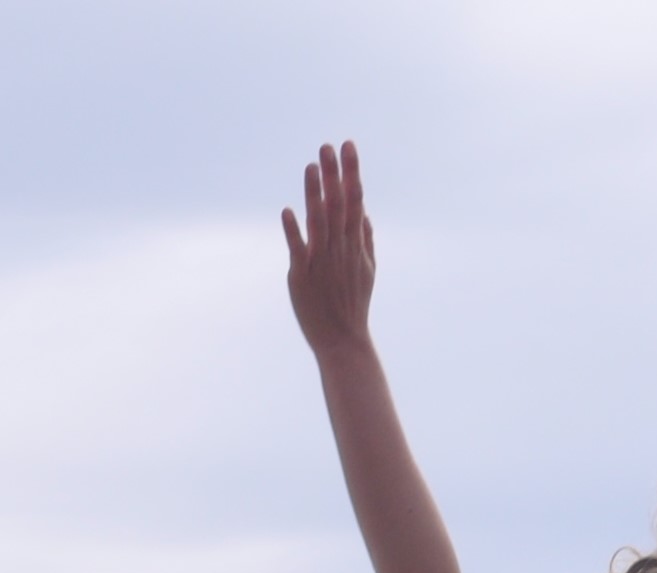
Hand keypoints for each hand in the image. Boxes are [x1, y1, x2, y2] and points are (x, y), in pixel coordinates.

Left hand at [283, 141, 375, 355]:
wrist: (343, 341)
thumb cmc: (354, 305)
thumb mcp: (368, 271)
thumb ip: (366, 240)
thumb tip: (365, 214)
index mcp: (356, 244)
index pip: (355, 200)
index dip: (351, 172)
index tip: (348, 146)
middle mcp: (340, 248)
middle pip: (338, 205)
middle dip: (334, 174)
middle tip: (328, 146)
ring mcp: (322, 262)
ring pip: (319, 222)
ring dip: (314, 194)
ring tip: (310, 166)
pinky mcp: (302, 277)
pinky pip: (298, 250)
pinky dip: (294, 231)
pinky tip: (288, 211)